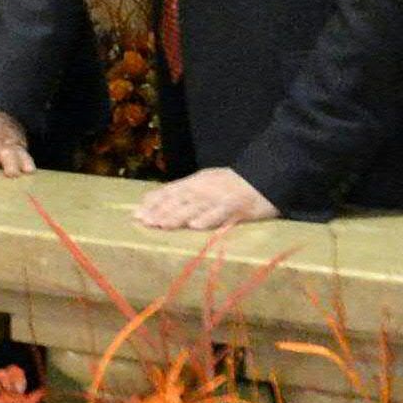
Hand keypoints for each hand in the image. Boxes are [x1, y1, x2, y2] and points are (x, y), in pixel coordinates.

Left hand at [133, 166, 279, 231]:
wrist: (266, 176)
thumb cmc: (234, 184)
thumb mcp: (207, 182)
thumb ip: (187, 192)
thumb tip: (162, 202)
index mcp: (197, 182)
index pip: (170, 191)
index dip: (153, 202)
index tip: (136, 213)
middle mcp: (205, 188)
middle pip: (179, 200)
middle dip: (160, 211)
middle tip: (144, 222)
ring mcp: (220, 197)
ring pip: (195, 207)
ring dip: (177, 216)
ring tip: (161, 225)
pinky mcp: (237, 206)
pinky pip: (221, 213)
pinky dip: (208, 219)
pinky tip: (195, 226)